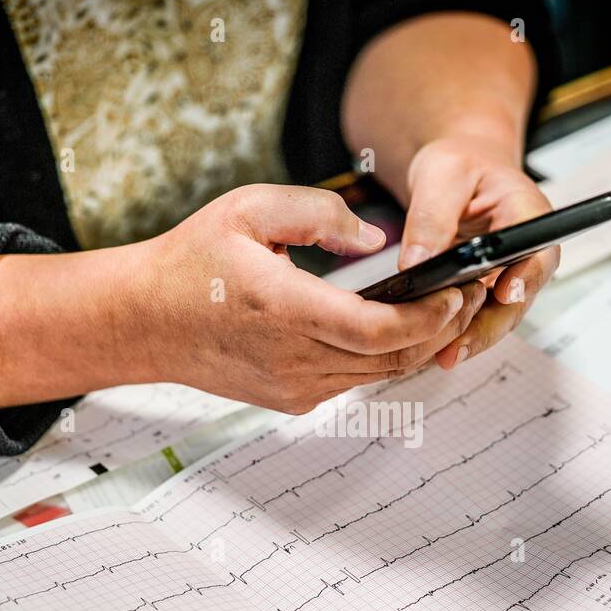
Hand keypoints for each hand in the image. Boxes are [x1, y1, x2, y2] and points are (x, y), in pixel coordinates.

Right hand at [0, 184, 484, 411]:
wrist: (144, 322)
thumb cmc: (191, 265)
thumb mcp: (250, 209)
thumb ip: (319, 214)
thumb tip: (374, 238)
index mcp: (287, 311)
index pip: (381, 330)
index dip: (430, 316)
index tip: (454, 291)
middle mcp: (294, 360)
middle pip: (394, 358)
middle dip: (440, 329)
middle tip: (466, 294)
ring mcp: (294, 388)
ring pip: (378, 375)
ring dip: (415, 345)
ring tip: (439, 308)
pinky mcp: (291, 400)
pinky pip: (352, 383)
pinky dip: (381, 358)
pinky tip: (391, 327)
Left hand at [400, 136, 559, 368]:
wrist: (460, 172)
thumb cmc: (460, 165)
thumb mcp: (442, 174)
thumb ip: (432, 216)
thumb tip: (416, 263)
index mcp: (529, 215)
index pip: (537, 252)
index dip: (524, 277)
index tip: (504, 294)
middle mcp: (527, 253)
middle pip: (517, 299)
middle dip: (488, 327)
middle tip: (456, 348)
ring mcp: (509, 277)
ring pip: (497, 317)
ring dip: (471, 338)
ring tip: (443, 357)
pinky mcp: (487, 293)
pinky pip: (476, 317)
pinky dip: (457, 332)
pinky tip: (431, 347)